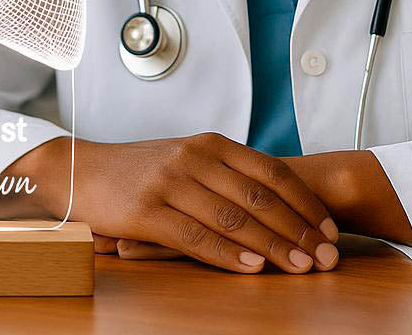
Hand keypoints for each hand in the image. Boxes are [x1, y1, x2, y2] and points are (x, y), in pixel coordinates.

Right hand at [6, 132, 340, 273]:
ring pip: (234, 217)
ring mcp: (171, 182)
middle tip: (328, 255)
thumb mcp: (188, 160)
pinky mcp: (147, 211)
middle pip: (260, 195)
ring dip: (274, 245)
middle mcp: (195, 158)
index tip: (330, 228)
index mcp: (212, 144)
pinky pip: (196, 236)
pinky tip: (253, 267)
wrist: (80, 172)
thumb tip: (279, 202)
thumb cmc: (140, 171)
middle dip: (300, 228)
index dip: (305, 201)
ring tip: (302, 266)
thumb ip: (227, 175)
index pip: (272, 170)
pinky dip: (229, 254)